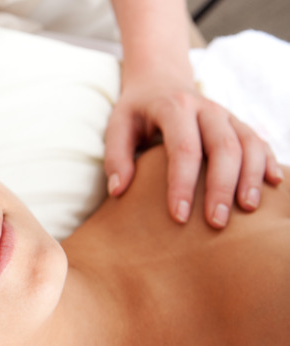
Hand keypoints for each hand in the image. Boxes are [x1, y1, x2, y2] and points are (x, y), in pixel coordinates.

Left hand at [104, 73, 283, 228]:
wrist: (160, 78)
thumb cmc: (136, 109)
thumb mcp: (117, 125)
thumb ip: (116, 156)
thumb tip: (118, 190)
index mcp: (174, 108)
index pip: (183, 149)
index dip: (183, 184)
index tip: (179, 216)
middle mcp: (205, 109)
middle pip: (223, 147)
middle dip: (221, 187)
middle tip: (216, 222)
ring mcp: (226, 114)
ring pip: (248, 143)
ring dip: (251, 176)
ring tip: (247, 209)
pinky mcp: (237, 122)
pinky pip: (259, 140)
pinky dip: (268, 160)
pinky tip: (274, 184)